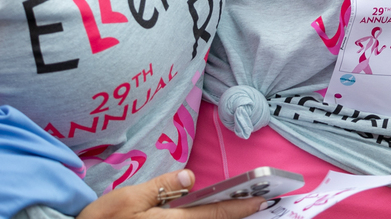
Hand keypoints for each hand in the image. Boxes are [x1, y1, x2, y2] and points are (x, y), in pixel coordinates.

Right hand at [78, 169, 264, 218]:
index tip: (262, 199)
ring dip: (218, 217)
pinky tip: (204, 211)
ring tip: (233, 204)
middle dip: (233, 213)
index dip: (241, 206)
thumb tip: (189, 176)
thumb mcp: (127, 198)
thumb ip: (161, 187)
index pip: (214, 213)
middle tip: (254, 199)